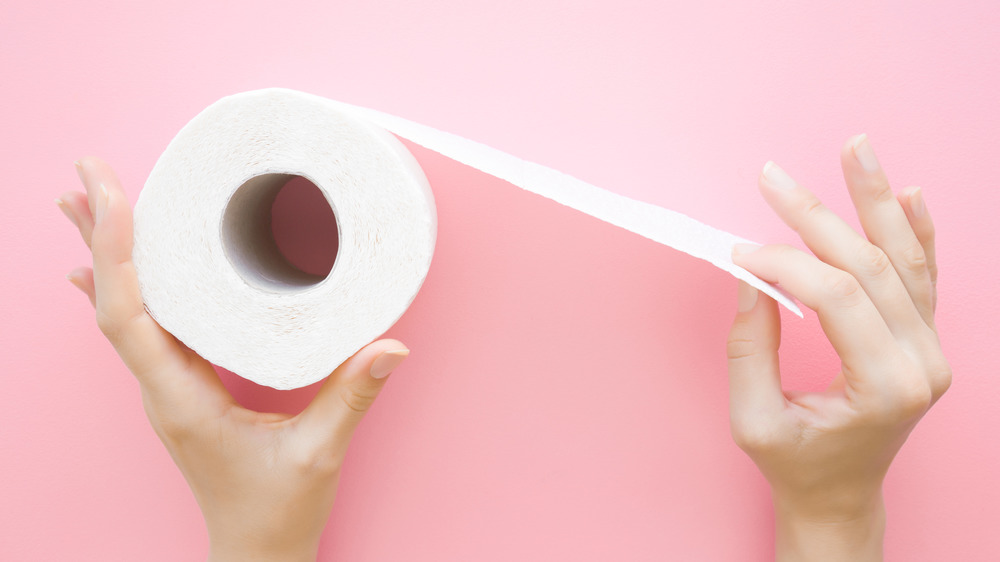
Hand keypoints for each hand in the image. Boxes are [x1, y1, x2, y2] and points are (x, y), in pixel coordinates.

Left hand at [57, 157, 409, 561]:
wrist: (256, 550)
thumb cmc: (278, 511)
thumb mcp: (320, 454)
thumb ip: (352, 397)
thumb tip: (392, 346)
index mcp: (183, 400)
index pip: (130, 316)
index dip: (117, 252)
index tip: (113, 197)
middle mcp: (163, 390)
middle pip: (113, 303)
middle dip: (100, 237)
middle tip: (89, 177)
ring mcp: (169, 389)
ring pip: (122, 312)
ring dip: (106, 257)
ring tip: (91, 204)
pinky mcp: (184, 388)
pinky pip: (143, 328)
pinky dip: (124, 289)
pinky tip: (110, 270)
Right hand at [726, 136, 949, 560]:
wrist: (839, 495)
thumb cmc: (796, 465)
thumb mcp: (754, 419)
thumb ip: (751, 347)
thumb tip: (751, 275)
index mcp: (886, 387)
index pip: (836, 297)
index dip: (784, 264)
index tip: (738, 251)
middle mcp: (922, 363)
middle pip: (871, 267)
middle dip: (816, 217)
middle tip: (773, 177)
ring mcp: (931, 349)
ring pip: (906, 259)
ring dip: (876, 201)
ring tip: (856, 148)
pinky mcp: (924, 340)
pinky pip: (925, 275)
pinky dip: (917, 230)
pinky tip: (904, 193)